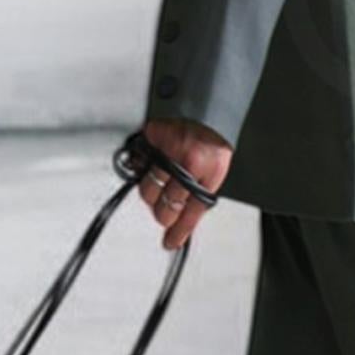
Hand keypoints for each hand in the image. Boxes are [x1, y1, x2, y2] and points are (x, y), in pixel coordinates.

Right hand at [139, 117, 233, 249]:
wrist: (209, 112)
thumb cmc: (213, 144)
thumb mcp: (215, 174)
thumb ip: (198, 197)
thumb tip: (180, 225)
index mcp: (206, 175)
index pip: (190, 213)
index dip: (179, 231)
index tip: (170, 243)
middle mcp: (187, 163)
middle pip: (163, 206)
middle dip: (163, 213)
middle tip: (164, 210)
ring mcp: (169, 149)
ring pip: (147, 189)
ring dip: (152, 193)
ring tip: (160, 185)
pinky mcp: (155, 136)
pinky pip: (139, 162)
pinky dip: (142, 166)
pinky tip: (151, 165)